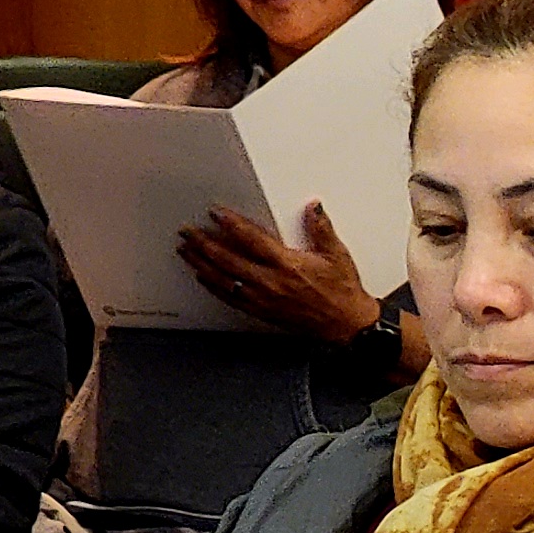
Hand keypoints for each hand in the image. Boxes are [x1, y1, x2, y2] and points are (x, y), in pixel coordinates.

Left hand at [175, 203, 382, 342]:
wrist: (346, 324)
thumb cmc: (342, 292)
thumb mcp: (338, 255)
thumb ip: (321, 229)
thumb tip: (313, 208)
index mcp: (288, 264)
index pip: (251, 239)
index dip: (231, 224)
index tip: (216, 213)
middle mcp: (271, 282)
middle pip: (228, 259)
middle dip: (204, 243)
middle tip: (188, 232)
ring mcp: (263, 298)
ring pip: (223, 279)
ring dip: (201, 264)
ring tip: (187, 251)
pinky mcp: (262, 311)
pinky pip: (230, 297)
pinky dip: (213, 286)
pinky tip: (203, 277)